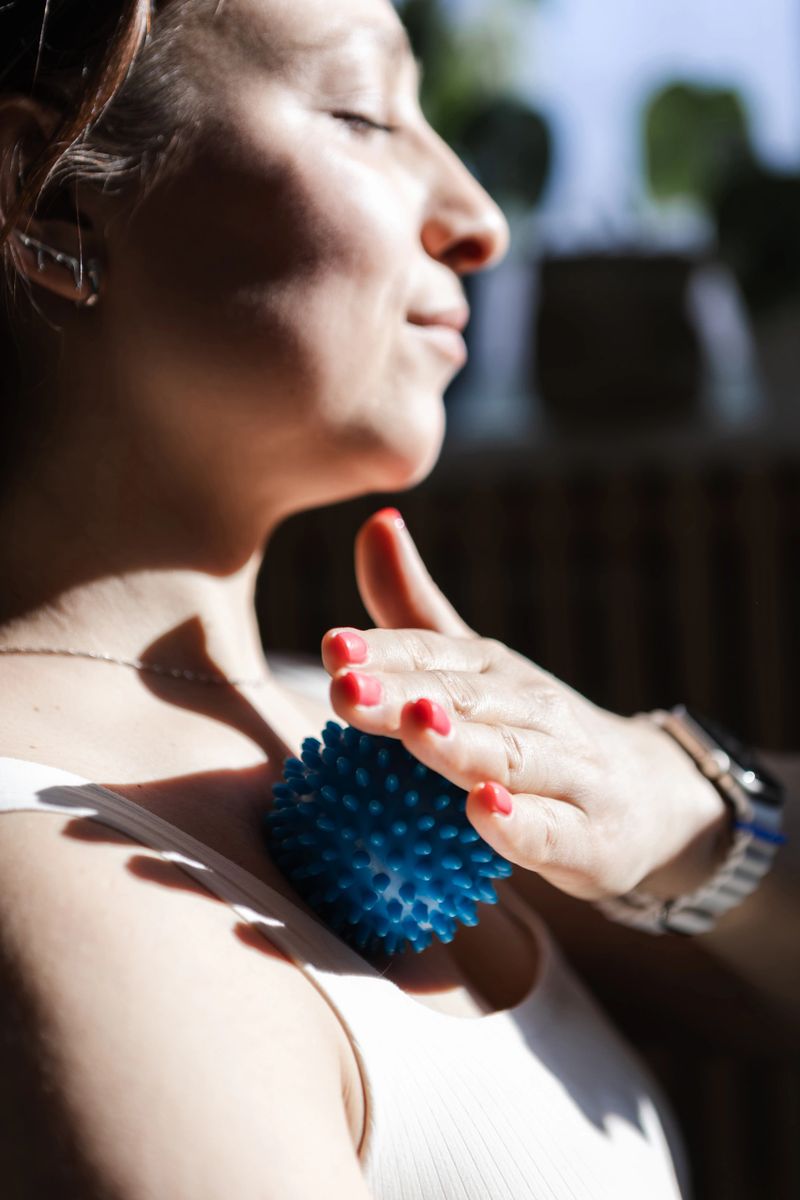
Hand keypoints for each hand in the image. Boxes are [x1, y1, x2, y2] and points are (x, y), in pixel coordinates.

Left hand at [321, 509, 730, 902]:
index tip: (332, 647)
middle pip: (464, 699)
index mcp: (494, 670)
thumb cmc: (535, 730)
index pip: (434, 653)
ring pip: (510, 756)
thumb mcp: (476, 671)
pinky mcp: (589, 836)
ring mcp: (566, 771)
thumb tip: (375, 521)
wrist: (649, 797)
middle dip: (403, 692)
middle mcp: (532, 710)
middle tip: (346, 686)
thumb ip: (414, 612)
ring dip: (459, 743)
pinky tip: (483, 809)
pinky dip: (519, 824)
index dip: (382, 651)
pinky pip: (553, 830)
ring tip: (414, 725)